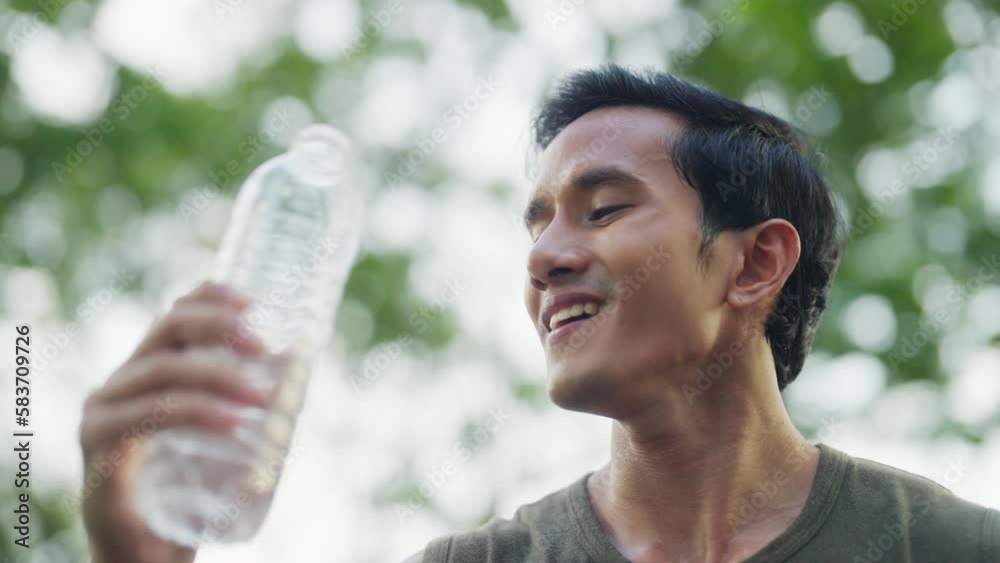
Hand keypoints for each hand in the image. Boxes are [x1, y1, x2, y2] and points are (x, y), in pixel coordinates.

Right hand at [78, 281, 269, 562]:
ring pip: (161, 371)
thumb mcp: (221, 435)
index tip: (253, 299)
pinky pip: (146, 415)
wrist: (147, 552)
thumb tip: (302, 362)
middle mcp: (122, 382)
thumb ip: (247, 400)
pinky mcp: (98, 446)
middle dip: (219, 327)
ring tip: (261, 398)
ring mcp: (104, 410)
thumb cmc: (190, 491)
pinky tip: (231, 423)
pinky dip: (193, 413)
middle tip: (264, 346)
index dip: (209, 297)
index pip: (174, 316)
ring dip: (217, 376)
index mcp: (149, 372)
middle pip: (167, 330)